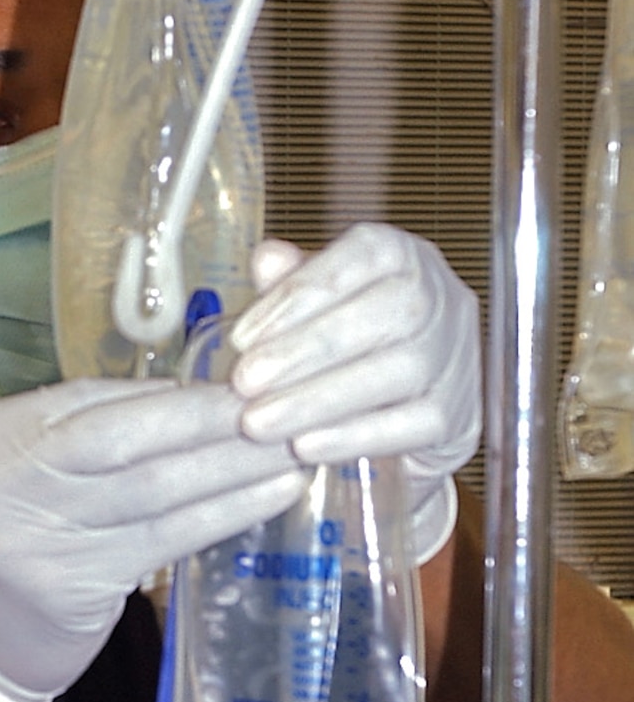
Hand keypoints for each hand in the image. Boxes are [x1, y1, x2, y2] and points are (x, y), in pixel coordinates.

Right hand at [0, 378, 305, 701]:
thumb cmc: (13, 533)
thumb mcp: (18, 467)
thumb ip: (78, 429)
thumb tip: (188, 394)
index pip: (83, 399)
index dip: (166, 393)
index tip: (236, 380)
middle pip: (116, 438)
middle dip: (205, 419)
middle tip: (279, 403)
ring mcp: (25, 542)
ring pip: (149, 490)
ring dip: (230, 466)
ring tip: (291, 448)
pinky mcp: (69, 590)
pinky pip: (163, 539)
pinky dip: (223, 512)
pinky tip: (270, 496)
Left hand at [229, 224, 480, 564]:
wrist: (404, 413)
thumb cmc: (353, 345)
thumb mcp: (317, 306)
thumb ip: (293, 282)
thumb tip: (266, 261)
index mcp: (405, 257)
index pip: (366, 255)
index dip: (302, 291)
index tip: (242, 336)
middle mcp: (442, 299)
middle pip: (388, 313)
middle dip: (306, 349)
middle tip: (245, 383)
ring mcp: (457, 359)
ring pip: (400, 371)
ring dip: (320, 398)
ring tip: (260, 421)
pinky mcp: (459, 416)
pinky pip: (413, 425)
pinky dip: (354, 436)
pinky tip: (304, 446)